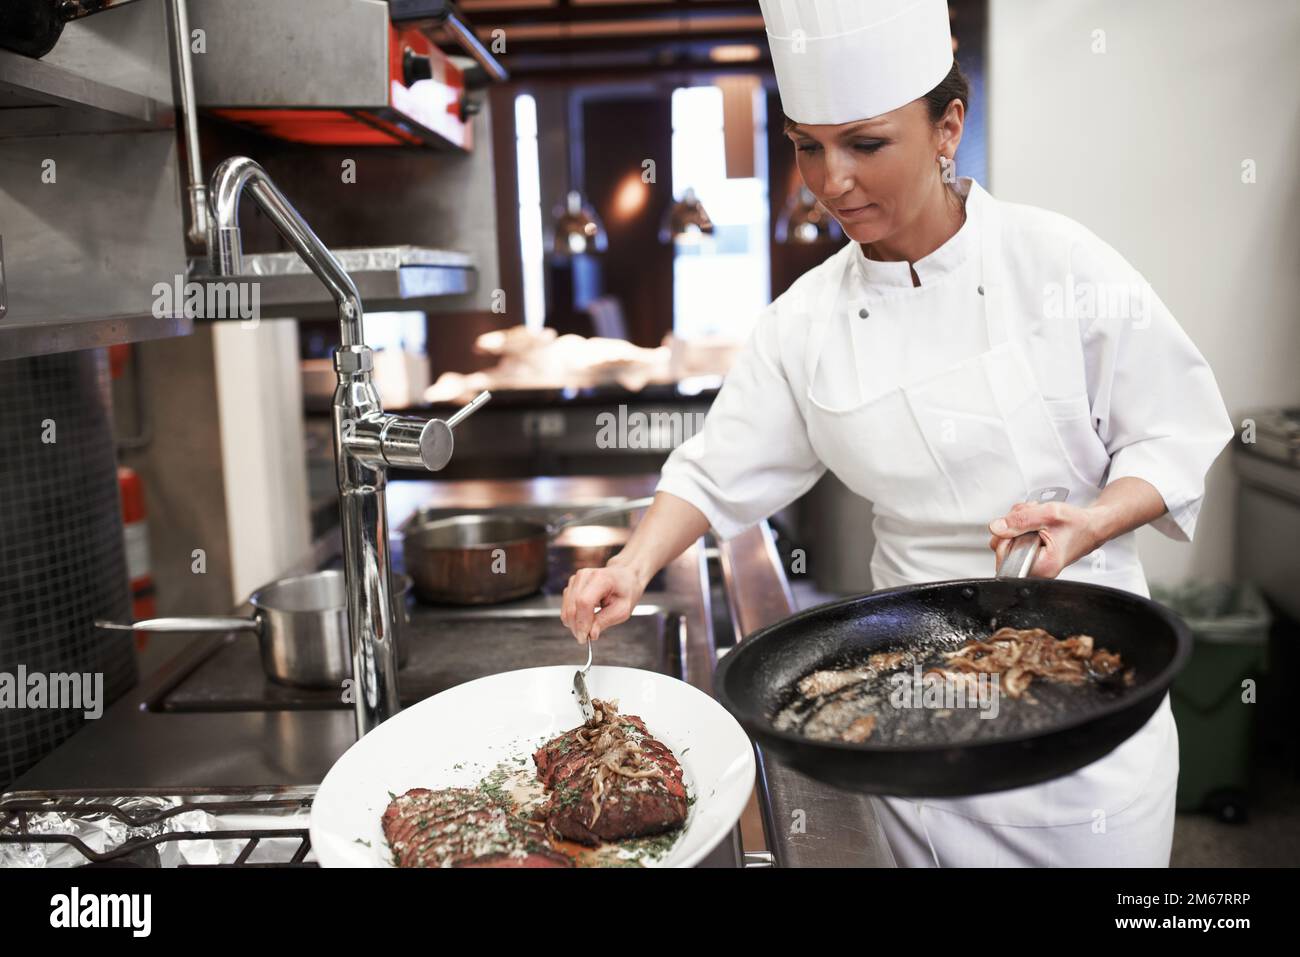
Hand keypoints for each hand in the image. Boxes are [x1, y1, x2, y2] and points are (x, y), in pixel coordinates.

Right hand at [560, 562, 646, 643]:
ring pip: (566, 609)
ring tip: (588, 627)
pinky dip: (573, 618)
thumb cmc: (626, 590)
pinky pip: (566, 607)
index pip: (584, 602)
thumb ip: (605, 621)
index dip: (582, 623)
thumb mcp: (623, 610)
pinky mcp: (571, 586)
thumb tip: (591, 634)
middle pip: (572, 607)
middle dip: (577, 627)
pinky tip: (585, 619)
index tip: (584, 638)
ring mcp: (576, 580)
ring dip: (574, 624)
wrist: (623, 577)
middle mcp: (584, 576)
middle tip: (586, 638)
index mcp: (601, 579)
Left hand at [986, 500, 1103, 577]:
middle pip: (1003, 549)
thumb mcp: (1048, 514)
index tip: (1018, 526)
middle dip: (1012, 527)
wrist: (1091, 525)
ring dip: (1016, 524)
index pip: (1005, 558)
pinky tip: (1034, 522)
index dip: (1006, 537)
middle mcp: (1038, 570)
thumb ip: (1021, 520)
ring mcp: (1035, 564)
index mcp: (1043, 566)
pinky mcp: (1033, 556)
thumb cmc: (1078, 524)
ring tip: (1034, 518)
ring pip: (1008, 542)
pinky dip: (1020, 527)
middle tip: (1028, 517)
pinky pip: (1015, 541)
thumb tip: (997, 528)